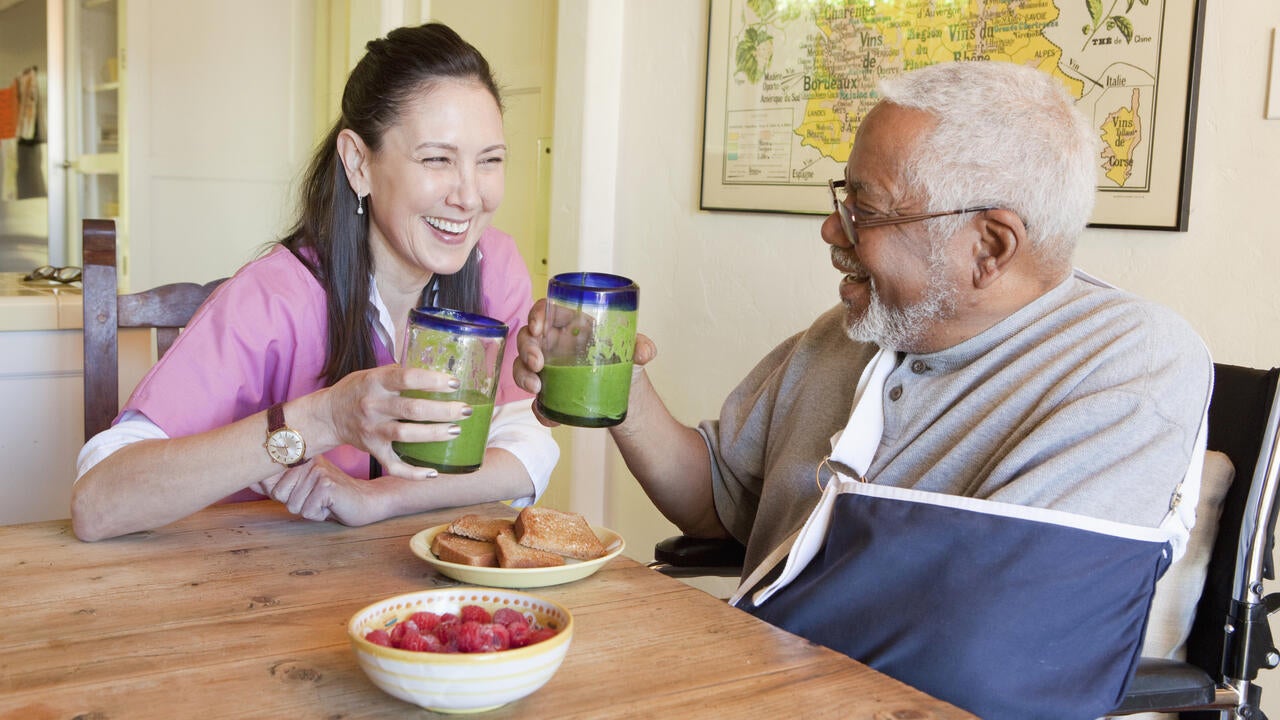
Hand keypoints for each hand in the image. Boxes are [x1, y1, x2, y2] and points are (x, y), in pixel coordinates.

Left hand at [259, 455, 380, 524]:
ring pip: (292, 505)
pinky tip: (331, 506)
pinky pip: (307, 511)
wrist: (365, 500)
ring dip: (308, 510)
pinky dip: (319, 515)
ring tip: (324, 501)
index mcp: (299, 457)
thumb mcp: (300, 488)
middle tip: (316, 497)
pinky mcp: (326, 485)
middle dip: (295, 503)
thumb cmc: (331, 497)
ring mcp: (317, 471)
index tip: (302, 489)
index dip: (280, 493)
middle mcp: (307, 460)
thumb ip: (274, 484)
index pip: (268, 480)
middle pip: (278, 495)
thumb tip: (248, 480)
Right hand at [321, 363, 471, 479]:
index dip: (432, 380)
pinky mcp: (372, 450)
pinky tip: (433, 472)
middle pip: (412, 409)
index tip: (454, 383)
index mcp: (375, 382)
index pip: (406, 378)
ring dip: (434, 434)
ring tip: (456, 431)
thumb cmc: (357, 390)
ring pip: (406, 435)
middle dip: (443, 411)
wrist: (327, 415)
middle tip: (465, 410)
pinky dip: (413, 472)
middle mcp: (373, 406)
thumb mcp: (372, 373)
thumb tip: (438, 370)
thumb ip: (399, 374)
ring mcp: (372, 430)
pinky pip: (393, 465)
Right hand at [513, 298, 656, 426]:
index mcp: (573, 325)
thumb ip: (641, 347)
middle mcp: (555, 343)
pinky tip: (550, 417)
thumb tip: (645, 352)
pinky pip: (534, 400)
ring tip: (537, 390)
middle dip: (526, 349)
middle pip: (528, 337)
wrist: (625, 394)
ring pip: (522, 366)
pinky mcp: (548, 393)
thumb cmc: (624, 362)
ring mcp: (548, 368)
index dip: (537, 314)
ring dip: (523, 377)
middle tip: (537, 365)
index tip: (538, 327)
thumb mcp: (634, 352)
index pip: (548, 310)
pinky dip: (539, 410)